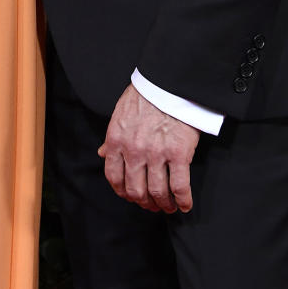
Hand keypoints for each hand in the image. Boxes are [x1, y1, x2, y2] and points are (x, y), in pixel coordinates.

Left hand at [98, 84, 198, 213]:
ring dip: (163, 204)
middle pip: (136, 190)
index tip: (131, 196)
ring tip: (169, 206)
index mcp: (116, 140)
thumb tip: (102, 154)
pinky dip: (183, 200)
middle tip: (152, 205)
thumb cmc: (145, 95)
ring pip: (157, 192)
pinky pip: (180, 186)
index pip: (114, 177)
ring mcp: (157, 153)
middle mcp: (134, 150)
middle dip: (144, 202)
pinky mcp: (179, 153)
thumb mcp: (120, 114)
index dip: (122, 192)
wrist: (169, 82)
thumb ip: (112, 137)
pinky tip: (185, 204)